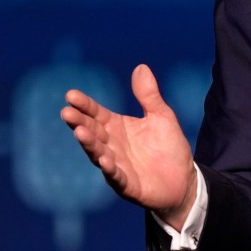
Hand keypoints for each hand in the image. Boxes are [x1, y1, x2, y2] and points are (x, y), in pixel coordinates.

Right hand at [61, 64, 197, 230]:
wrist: (183, 179)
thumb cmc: (168, 146)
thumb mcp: (161, 116)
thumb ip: (149, 95)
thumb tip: (141, 66)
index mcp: (117, 127)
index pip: (97, 114)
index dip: (85, 105)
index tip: (70, 95)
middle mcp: (112, 145)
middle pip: (93, 132)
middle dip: (79, 123)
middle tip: (67, 112)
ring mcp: (117, 166)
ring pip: (98, 153)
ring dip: (89, 144)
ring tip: (80, 132)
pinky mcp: (127, 184)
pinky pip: (116, 176)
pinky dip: (110, 169)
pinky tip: (104, 160)